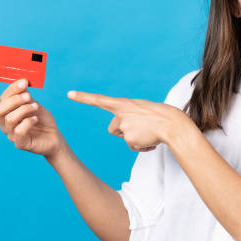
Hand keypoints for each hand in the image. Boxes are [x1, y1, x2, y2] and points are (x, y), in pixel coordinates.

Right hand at [0, 78, 68, 158]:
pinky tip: (36, 119)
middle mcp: (5, 124)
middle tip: (29, 96)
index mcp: (7, 113)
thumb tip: (22, 83)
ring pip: (9, 119)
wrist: (54, 136)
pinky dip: (28, 122)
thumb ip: (27, 97)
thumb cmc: (43, 120)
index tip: (24, 82)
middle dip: (14, 100)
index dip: (12, 89)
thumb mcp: (35, 105)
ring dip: (24, 110)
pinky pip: (19, 132)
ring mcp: (12, 135)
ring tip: (36, 107)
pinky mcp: (21, 144)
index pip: (3, 99)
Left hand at [67, 90, 187, 151]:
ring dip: (134, 139)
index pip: (99, 100)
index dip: (83, 97)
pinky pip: (133, 146)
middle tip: (140, 129)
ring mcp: (124, 126)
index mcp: (123, 103)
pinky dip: (142, 146)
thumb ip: (128, 115)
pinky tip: (151, 140)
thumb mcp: (140, 110)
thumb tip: (124, 132)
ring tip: (148, 133)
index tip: (69, 94)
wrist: (172, 124)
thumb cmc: (158, 115)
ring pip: (124, 138)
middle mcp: (120, 114)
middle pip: (113, 129)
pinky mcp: (129, 139)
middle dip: (124, 132)